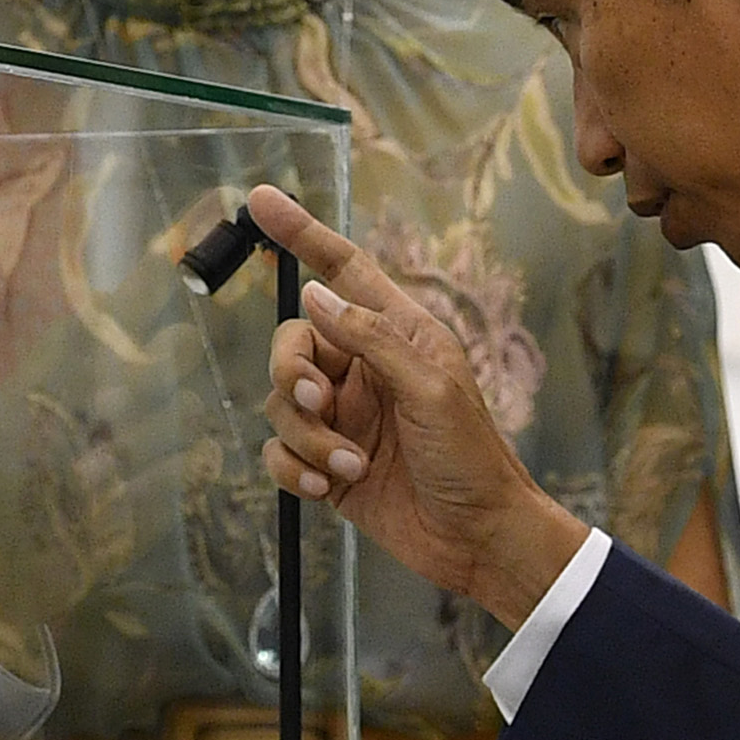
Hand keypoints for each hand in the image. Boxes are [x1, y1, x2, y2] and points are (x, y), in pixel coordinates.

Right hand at [246, 187, 584, 625]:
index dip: (303, 234)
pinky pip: (280, 452)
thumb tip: (316, 294)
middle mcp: (363, 369)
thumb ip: (372, 339)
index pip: (343, 271)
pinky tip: (327, 489)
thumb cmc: (472, 458)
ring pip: (280, 403)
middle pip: (292, 343)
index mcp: (398, 335)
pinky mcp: (325, 465)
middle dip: (290, 372)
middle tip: (318, 400)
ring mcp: (342, 417)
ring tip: (349, 468)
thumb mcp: (431, 389)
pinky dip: (294, 470)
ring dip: (306, 437)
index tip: (261, 200)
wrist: (478, 540)